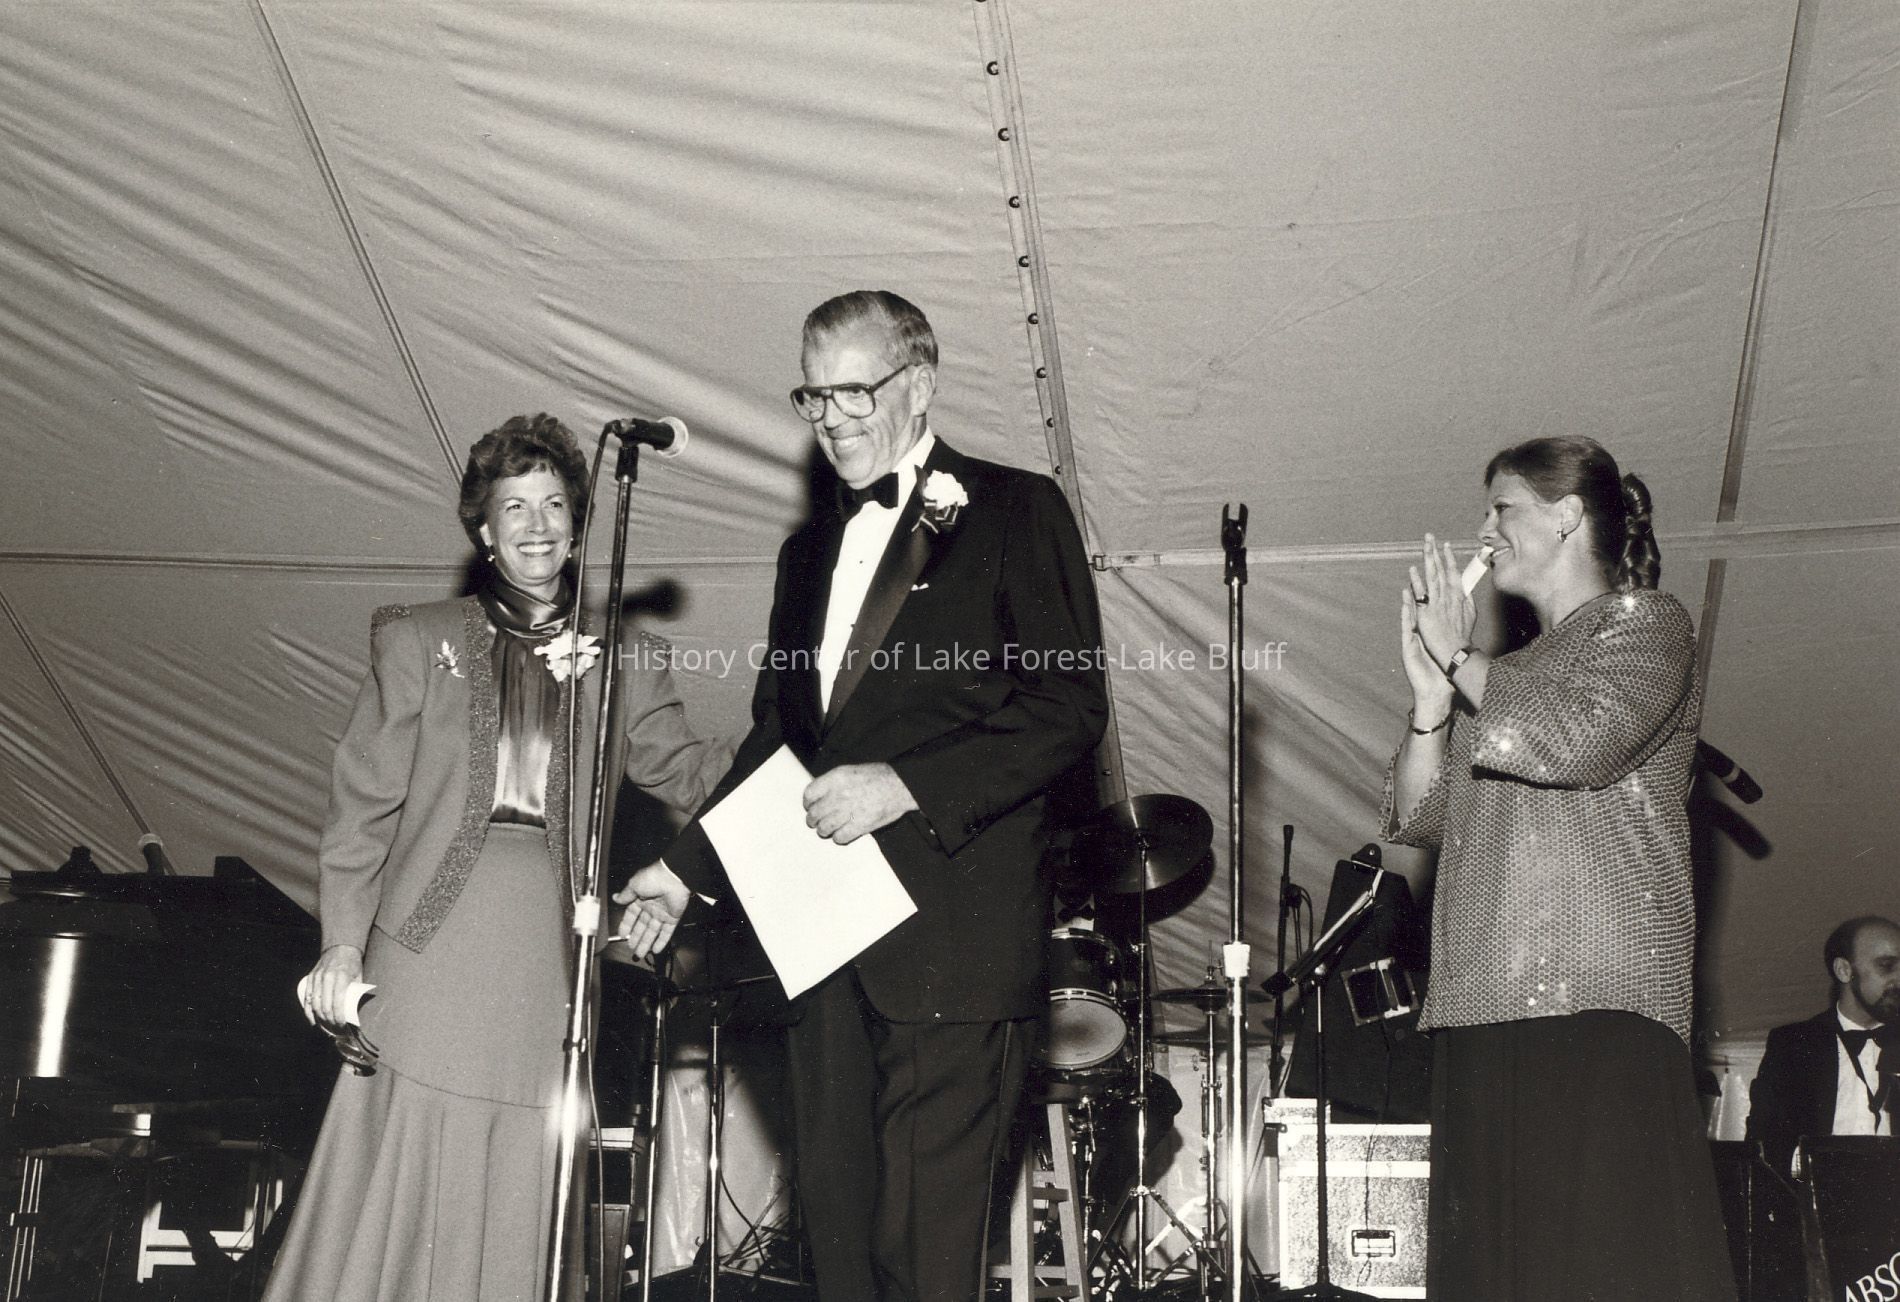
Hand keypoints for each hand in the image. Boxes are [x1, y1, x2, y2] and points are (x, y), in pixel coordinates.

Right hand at [303, 945, 363, 1028]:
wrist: (340, 947)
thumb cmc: (352, 963)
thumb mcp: (359, 975)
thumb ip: (358, 991)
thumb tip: (363, 1007)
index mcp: (341, 977)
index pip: (337, 1003)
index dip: (338, 1016)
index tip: (342, 1024)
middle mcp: (327, 978)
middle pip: (325, 1006)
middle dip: (329, 1020)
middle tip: (335, 1027)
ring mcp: (317, 978)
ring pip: (314, 1003)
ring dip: (319, 1018)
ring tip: (326, 1026)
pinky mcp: (310, 978)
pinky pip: (307, 998)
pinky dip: (308, 1011)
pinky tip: (313, 1020)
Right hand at [612, 861, 690, 958]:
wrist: (673, 876)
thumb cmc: (653, 877)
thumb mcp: (633, 884)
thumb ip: (625, 895)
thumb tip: (615, 898)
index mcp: (640, 897)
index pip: (631, 915)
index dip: (626, 925)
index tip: (622, 935)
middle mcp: (651, 905)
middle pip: (642, 926)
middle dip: (636, 937)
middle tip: (631, 948)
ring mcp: (662, 912)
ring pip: (653, 931)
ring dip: (646, 942)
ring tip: (640, 953)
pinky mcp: (673, 916)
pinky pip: (667, 931)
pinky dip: (662, 941)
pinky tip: (656, 949)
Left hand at [802, 763, 918, 844]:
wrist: (901, 786)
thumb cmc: (879, 777)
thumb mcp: (851, 771)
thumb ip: (833, 782)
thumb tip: (819, 795)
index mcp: (836, 778)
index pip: (809, 794)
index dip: (808, 802)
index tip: (810, 806)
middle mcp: (839, 795)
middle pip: (814, 813)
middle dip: (813, 819)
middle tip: (815, 821)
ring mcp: (848, 812)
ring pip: (824, 828)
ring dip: (823, 830)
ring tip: (827, 829)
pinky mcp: (859, 826)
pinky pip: (839, 838)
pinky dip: (839, 838)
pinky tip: (842, 834)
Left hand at [1407, 533, 1476, 670]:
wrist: (1455, 652)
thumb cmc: (1461, 636)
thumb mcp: (1469, 615)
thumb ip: (1467, 600)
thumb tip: (1466, 588)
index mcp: (1459, 597)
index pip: (1453, 573)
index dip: (1449, 558)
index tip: (1446, 545)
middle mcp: (1449, 597)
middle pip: (1441, 570)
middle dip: (1435, 551)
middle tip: (1430, 536)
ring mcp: (1438, 604)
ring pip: (1432, 577)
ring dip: (1428, 559)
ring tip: (1424, 545)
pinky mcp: (1428, 613)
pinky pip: (1422, 594)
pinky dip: (1418, 581)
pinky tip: (1413, 570)